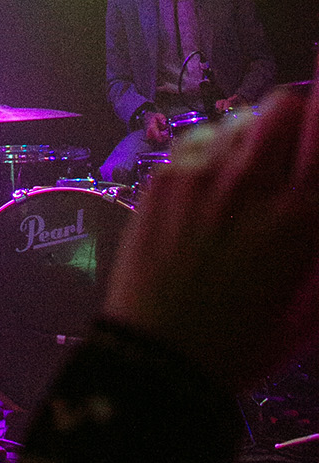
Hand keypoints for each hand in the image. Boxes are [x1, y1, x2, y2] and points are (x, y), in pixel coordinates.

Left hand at [103, 83, 318, 387]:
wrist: (159, 357)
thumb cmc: (242, 344)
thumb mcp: (307, 311)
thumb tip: (312, 207)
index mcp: (299, 220)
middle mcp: (251, 185)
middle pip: (284, 105)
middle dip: (297, 118)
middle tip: (296, 147)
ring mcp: (200, 176)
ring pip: (239, 118)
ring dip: (255, 135)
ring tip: (252, 172)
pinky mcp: (162, 179)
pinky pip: (198, 140)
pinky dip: (214, 152)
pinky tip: (213, 186)